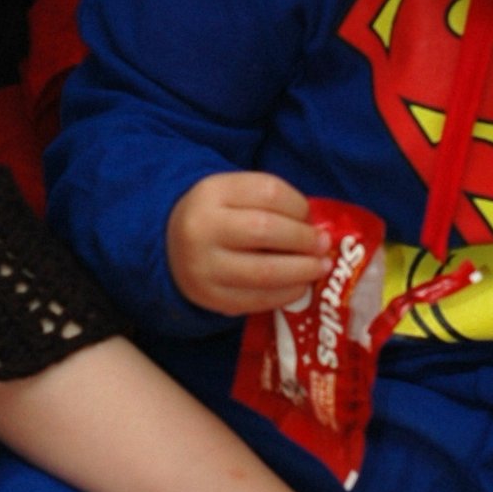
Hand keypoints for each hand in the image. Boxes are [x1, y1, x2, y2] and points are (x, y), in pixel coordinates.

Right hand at [167, 169, 330, 314]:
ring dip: (301, 271)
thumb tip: (316, 229)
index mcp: (212, 192)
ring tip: (319, 267)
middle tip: (322, 245)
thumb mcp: (234, 193)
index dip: (298, 204)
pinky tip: (299, 287)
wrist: (170, 245)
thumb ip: (271, 203)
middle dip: (303, 239)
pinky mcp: (210, 297)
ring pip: (264, 271)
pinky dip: (285, 294)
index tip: (309, 215)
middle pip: (265, 230)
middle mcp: (203, 228)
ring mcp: (203, 266)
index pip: (267, 191)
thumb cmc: (218, 216)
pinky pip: (256, 300)